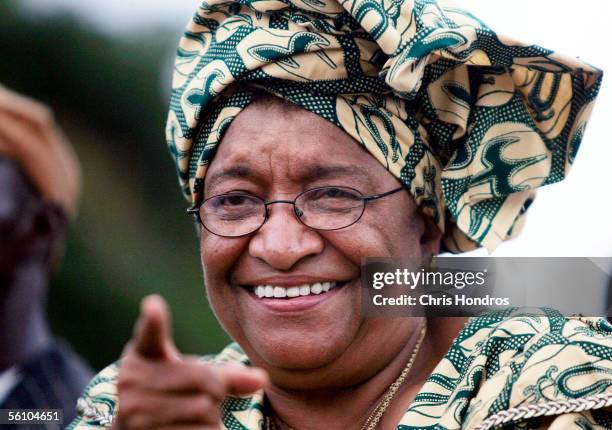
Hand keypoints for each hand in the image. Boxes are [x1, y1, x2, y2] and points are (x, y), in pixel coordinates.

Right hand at [112, 295, 267, 429]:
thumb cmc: (169, 396)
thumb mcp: (189, 377)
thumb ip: (223, 375)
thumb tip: (262, 379)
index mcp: (141, 355)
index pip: (149, 335)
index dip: (153, 320)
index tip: (154, 305)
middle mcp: (130, 380)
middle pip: (202, 378)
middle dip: (215, 390)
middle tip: (203, 397)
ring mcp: (133, 411)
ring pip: (203, 408)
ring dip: (210, 417)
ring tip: (191, 417)